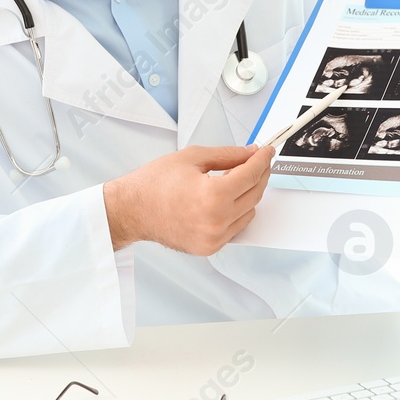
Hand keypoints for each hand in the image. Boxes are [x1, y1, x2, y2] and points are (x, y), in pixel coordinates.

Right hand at [105, 144, 274, 253]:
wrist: (132, 210)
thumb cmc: (154, 184)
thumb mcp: (193, 158)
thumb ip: (227, 155)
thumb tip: (249, 154)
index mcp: (213, 195)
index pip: (251, 174)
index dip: (263, 159)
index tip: (267, 152)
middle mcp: (216, 220)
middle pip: (255, 193)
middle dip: (259, 174)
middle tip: (256, 161)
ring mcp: (214, 237)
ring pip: (249, 212)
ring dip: (248, 194)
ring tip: (234, 180)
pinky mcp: (210, 247)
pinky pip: (236, 228)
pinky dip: (236, 212)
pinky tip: (225, 199)